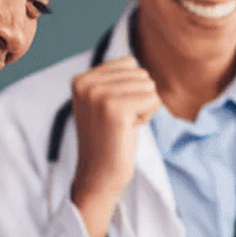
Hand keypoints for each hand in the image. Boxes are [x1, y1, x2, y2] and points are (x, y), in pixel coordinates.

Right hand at [68, 56, 163, 236]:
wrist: (99, 176)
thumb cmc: (109, 140)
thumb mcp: (103, 102)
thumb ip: (114, 79)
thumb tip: (134, 60)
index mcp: (81, 79)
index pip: (129, 63)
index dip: (130, 91)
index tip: (114, 114)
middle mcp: (86, 83)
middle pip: (141, 74)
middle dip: (139, 100)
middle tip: (119, 123)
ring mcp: (99, 95)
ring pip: (149, 86)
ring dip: (143, 109)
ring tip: (123, 127)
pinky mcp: (115, 109)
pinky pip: (154, 100)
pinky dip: (147, 117)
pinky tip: (129, 131)